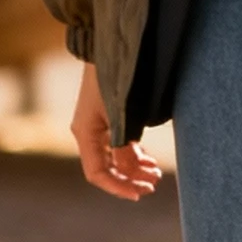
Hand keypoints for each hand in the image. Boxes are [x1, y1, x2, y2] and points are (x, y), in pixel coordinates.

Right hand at [71, 62, 162, 202]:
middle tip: (154, 185)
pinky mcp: (108, 119)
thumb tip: (128, 170)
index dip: (118, 187)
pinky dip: (135, 154)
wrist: (112, 47)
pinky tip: (149, 160)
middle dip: (130, 179)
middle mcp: (88, 133)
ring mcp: (98, 126)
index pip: (98, 173)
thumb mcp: (121, 114)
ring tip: (156, 173)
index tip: (139, 194)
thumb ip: (123, 145)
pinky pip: (120, 145)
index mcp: (86, 133)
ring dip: (135, 168)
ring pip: (116, 158)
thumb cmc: (115, 78)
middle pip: (108, 168)